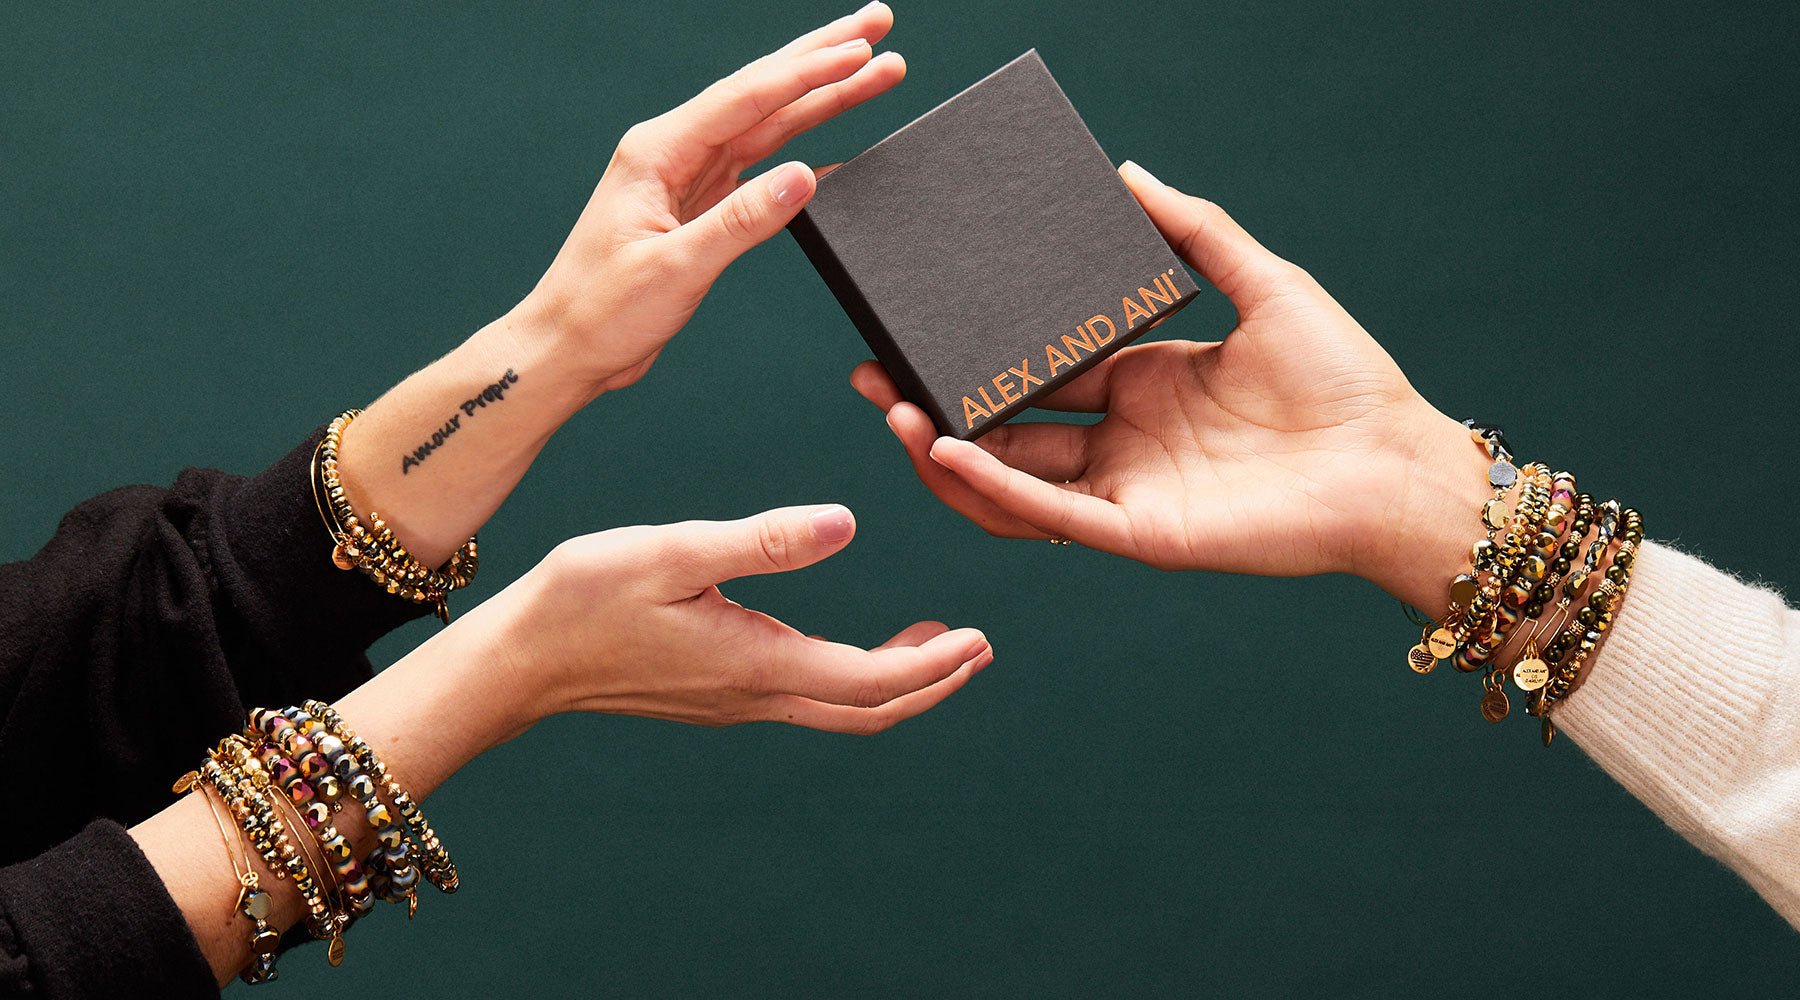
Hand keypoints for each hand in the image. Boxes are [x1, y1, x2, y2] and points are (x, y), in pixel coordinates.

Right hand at [485, 504, 992, 733]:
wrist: (517, 659)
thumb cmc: (584, 598)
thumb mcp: (674, 550)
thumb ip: (763, 540)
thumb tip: (845, 524)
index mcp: (756, 663)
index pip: (869, 679)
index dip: (932, 664)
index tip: (979, 639)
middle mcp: (754, 695)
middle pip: (866, 709)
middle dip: (931, 683)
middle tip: (978, 649)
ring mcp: (734, 701)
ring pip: (836, 708)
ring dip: (893, 683)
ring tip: (932, 644)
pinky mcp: (715, 694)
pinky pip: (803, 698)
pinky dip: (848, 678)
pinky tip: (846, 645)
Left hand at [521, 2, 905, 393]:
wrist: (567, 349)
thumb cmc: (601, 310)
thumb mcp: (674, 267)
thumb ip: (741, 221)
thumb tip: (804, 178)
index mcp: (658, 151)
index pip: (746, 98)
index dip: (809, 72)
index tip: (861, 50)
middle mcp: (674, 152)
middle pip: (762, 92)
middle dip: (823, 57)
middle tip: (878, 24)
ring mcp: (689, 177)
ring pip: (769, 124)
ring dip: (822, 97)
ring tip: (875, 69)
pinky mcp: (700, 208)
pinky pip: (762, 167)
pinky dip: (804, 155)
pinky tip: (839, 146)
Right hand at [851, 161, 1489, 611]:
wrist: (1392, 465)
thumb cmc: (1344, 380)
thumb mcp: (1263, 283)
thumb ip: (1192, 231)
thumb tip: (1128, 174)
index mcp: (1142, 385)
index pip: (1039, 370)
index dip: (978, 355)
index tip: (921, 326)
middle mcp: (1122, 441)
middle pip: (1004, 427)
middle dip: (932, 405)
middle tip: (870, 373)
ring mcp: (1125, 490)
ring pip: (1009, 479)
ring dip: (944, 450)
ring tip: (893, 412)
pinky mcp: (1137, 532)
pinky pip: (1048, 512)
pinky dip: (992, 484)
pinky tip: (945, 447)